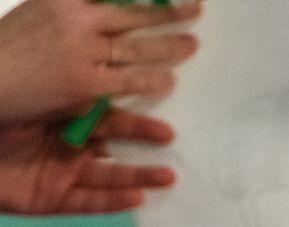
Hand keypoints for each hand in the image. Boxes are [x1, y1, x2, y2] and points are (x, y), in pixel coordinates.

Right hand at [0, 0, 202, 126]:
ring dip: (170, 45)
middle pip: (134, 12)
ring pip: (138, 47)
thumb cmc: (9, 47)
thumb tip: (109, 6)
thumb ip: (71, 8)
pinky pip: (130, 80)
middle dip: (168, 11)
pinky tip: (169, 80)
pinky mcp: (86, 83)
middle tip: (195, 8)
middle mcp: (76, 19)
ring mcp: (82, 50)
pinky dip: (153, 79)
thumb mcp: (39, 11)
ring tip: (192, 44)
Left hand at [0, 108, 173, 214]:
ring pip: (107, 177)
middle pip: (112, 144)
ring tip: (169, 177)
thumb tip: (101, 68)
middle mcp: (63, 144)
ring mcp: (58, 174)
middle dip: (143, 143)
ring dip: (139, 176)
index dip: (133, 116)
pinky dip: (111, 202)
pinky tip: (136, 199)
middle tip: (173, 141)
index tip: (161, 108)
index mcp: (57, 116)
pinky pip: (86, 203)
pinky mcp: (50, 200)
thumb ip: (66, 92)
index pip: (103, 114)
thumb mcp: (33, 97)